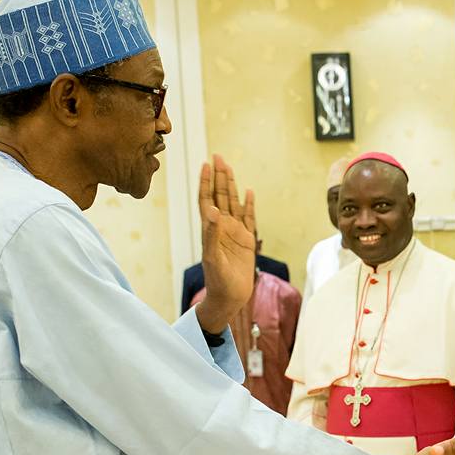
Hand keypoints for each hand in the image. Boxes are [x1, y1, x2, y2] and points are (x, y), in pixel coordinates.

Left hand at [196, 154, 255, 333]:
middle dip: (219, 176)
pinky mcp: (246, 240)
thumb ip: (212, 234)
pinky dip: (248, 204)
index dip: (206, 182)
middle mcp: (222, 227)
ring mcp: (234, 232)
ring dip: (231, 185)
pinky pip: (248, 218)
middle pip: (220, 196)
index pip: (207, 200)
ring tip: (229, 167)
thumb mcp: (213, 258)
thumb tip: (213, 211)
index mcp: (211, 229)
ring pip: (233, 203)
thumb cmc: (217, 280)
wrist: (229, 298)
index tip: (206, 164)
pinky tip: (248, 192)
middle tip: (218, 156)